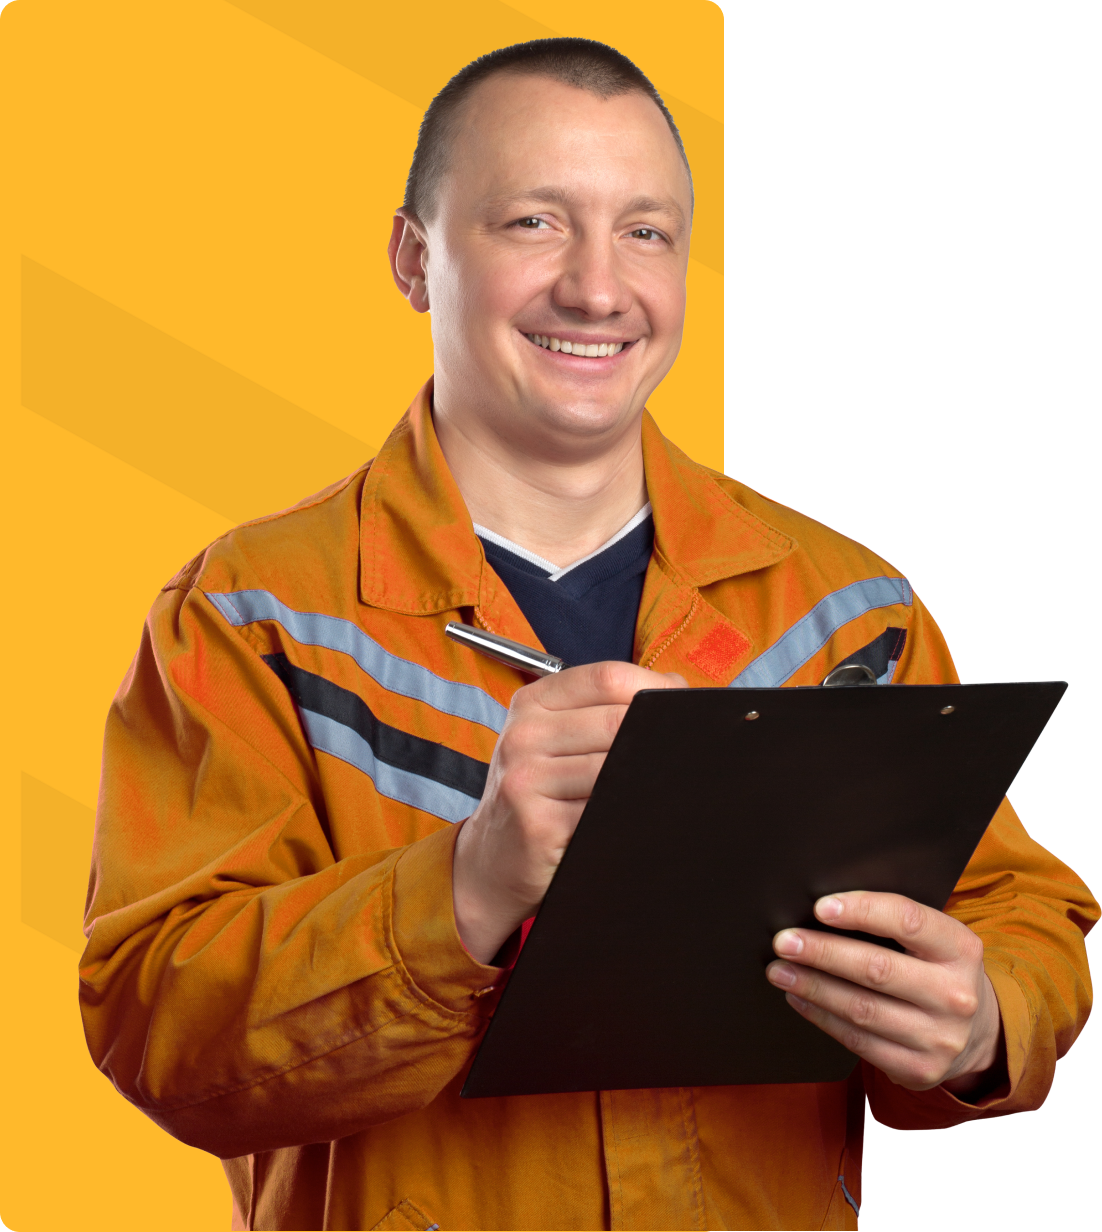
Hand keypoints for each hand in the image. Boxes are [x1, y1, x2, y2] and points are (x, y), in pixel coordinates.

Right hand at [453, 661, 685, 962]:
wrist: (489, 862)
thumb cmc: (537, 795)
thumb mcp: (553, 739)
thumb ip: (604, 709)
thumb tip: (675, 685)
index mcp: (532, 703)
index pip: (606, 677)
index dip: (653, 687)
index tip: (679, 705)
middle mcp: (523, 736)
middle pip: (616, 721)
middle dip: (659, 736)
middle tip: (682, 753)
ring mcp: (526, 780)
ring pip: (615, 767)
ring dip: (647, 779)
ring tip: (657, 788)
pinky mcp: (538, 826)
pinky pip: (604, 811)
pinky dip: (629, 813)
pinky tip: (632, 816)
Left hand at [766, 892, 1004, 1093]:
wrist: (976, 1034)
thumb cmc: (935, 970)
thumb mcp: (934, 941)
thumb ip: (893, 923)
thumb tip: (823, 909)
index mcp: (961, 949)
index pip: (907, 920)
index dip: (861, 910)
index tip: (819, 907)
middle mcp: (956, 995)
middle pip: (877, 969)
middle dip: (822, 953)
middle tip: (784, 941)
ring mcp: (940, 1038)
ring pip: (862, 1009)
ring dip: (812, 987)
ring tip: (779, 970)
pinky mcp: (919, 1069)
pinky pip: (858, 1041)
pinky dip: (821, 1016)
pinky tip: (799, 998)